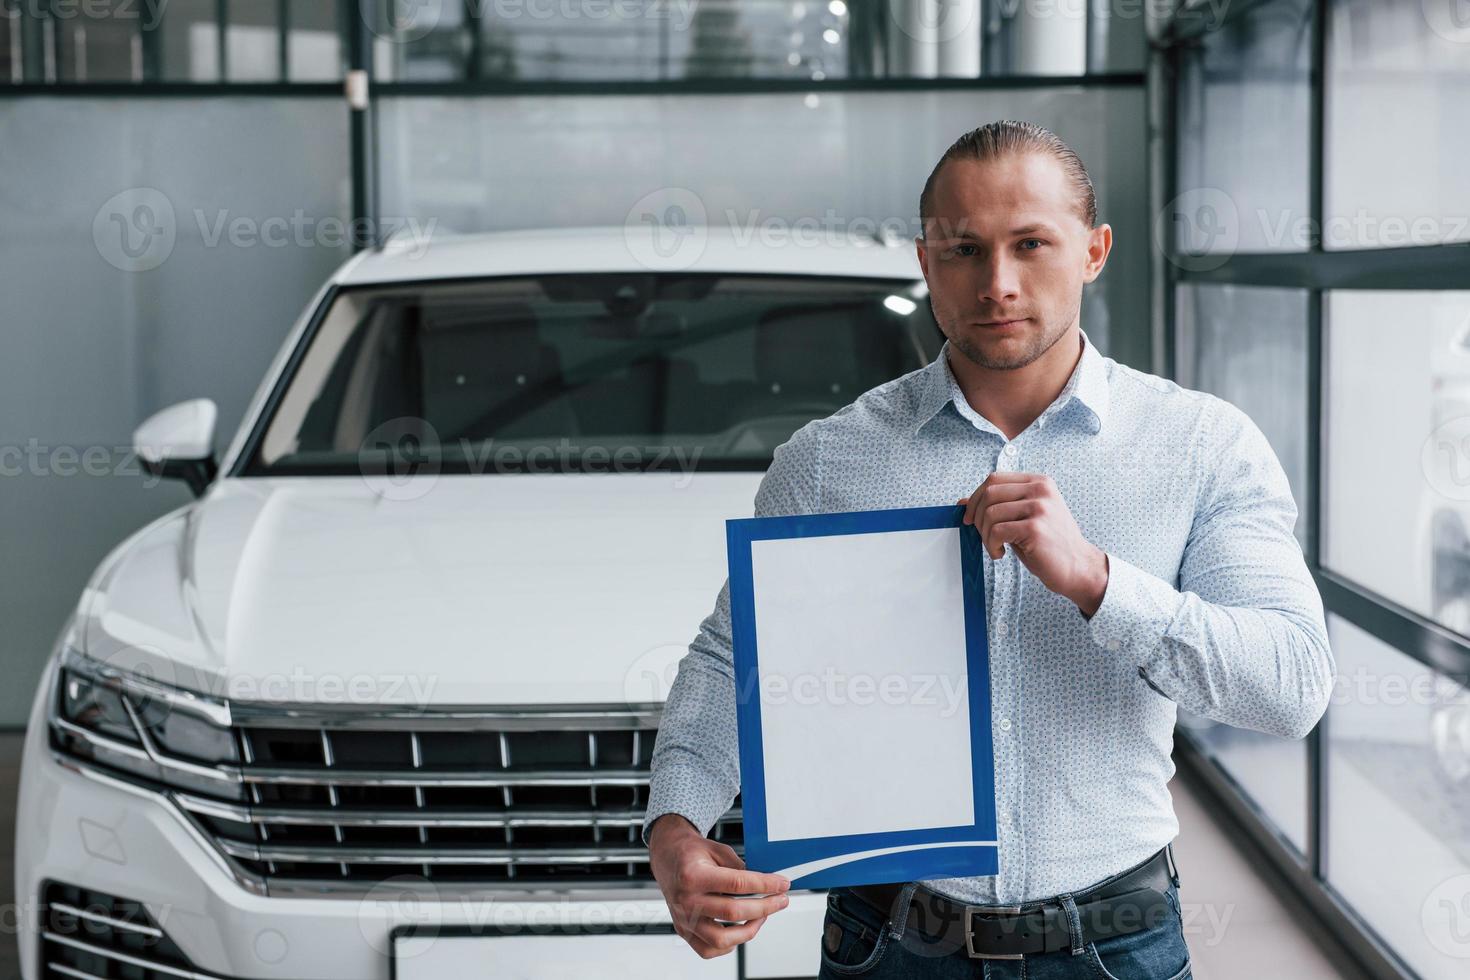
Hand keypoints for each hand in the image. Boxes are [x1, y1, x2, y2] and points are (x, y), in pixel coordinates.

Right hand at [648, 813, 791, 958]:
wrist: (668, 858)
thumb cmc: (691, 854)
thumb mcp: (718, 850)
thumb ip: (740, 868)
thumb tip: (767, 883)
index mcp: (693, 875)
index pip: (737, 883)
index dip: (765, 885)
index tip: (781, 884)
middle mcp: (686, 900)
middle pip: (733, 912)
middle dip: (765, 907)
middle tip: (780, 900)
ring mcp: (684, 919)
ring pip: (722, 939)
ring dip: (749, 930)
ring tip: (762, 916)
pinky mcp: (684, 930)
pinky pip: (708, 950)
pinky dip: (729, 945)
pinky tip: (740, 930)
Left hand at [958, 472, 1108, 617]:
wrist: (1077, 566)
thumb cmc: (1048, 544)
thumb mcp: (1023, 518)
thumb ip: (998, 506)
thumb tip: (962, 502)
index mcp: (1039, 482)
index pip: (994, 479)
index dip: (976, 498)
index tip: (970, 518)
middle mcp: (1041, 490)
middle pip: (989, 493)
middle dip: (977, 517)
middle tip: (983, 536)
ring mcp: (1040, 507)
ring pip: (990, 513)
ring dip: (985, 535)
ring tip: (995, 547)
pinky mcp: (1035, 528)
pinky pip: (996, 531)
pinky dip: (991, 545)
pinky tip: (1001, 553)